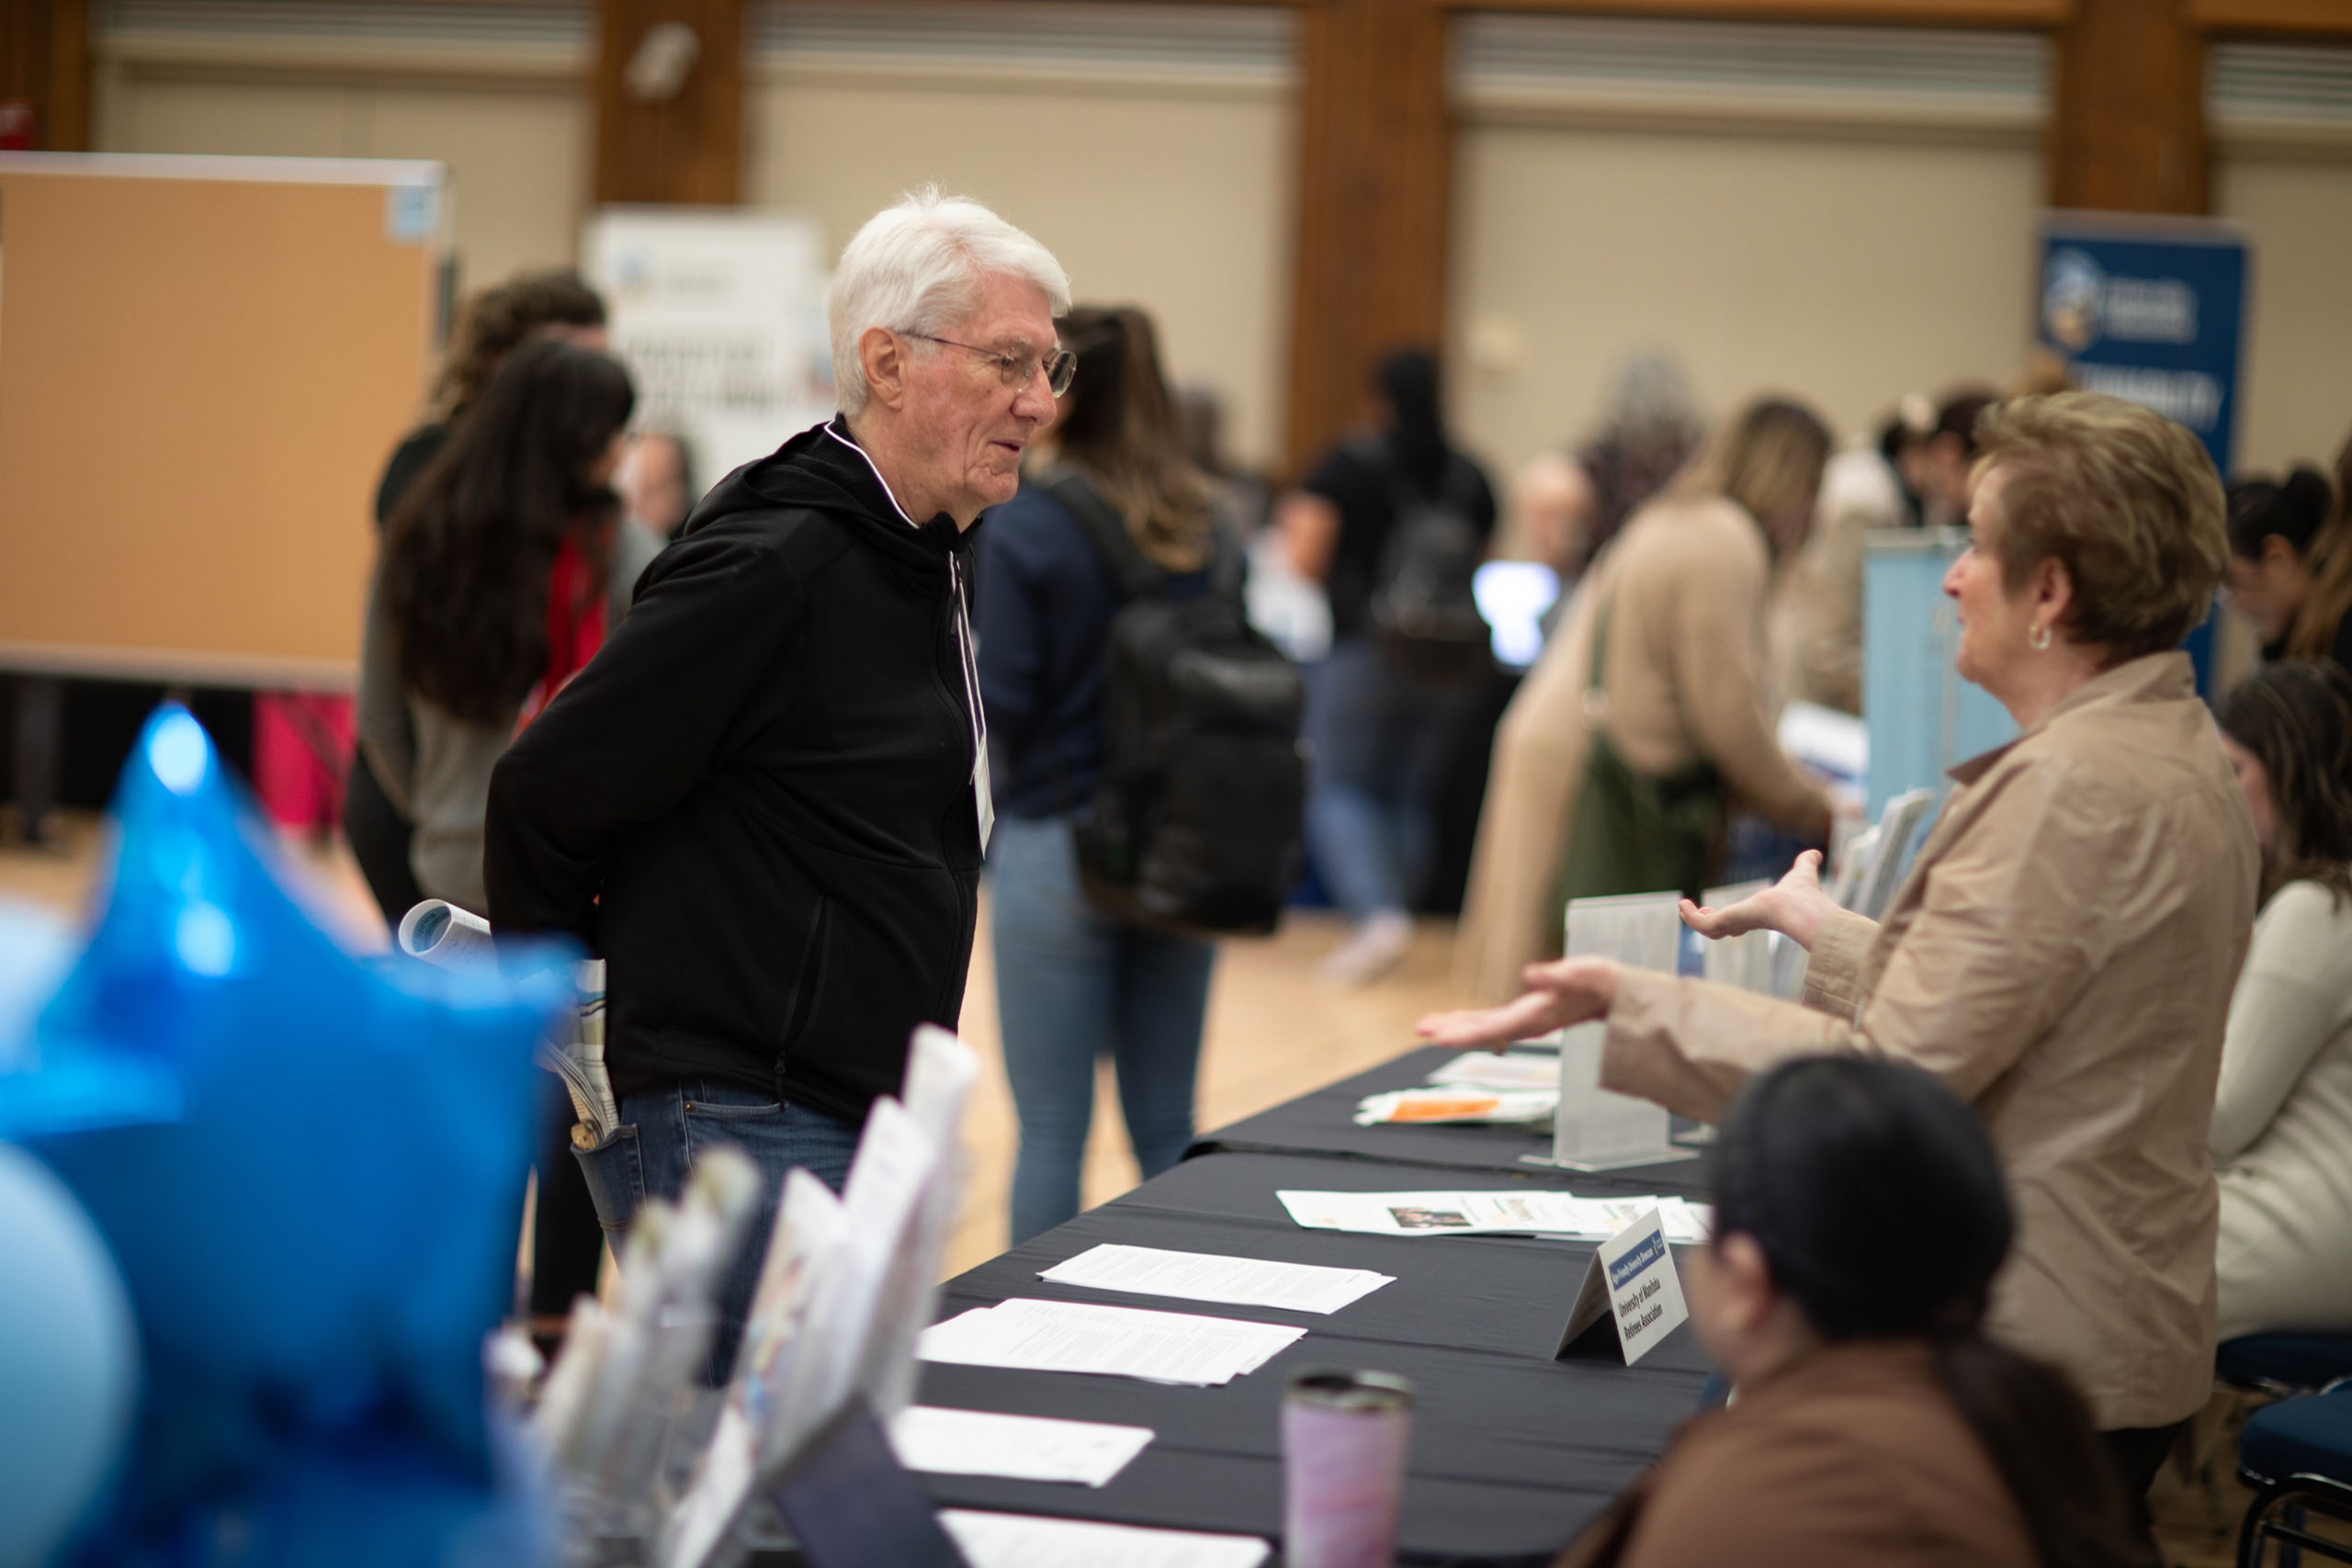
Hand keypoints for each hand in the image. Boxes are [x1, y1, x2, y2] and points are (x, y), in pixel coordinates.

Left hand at [1418, 957, 1620, 1050]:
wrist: (1617, 996)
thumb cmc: (1603, 983)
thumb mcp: (1585, 973)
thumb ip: (1557, 976)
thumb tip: (1531, 974)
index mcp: (1537, 1017)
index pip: (1494, 1029)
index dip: (1466, 1032)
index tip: (1441, 1036)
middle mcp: (1527, 1023)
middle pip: (1482, 1032)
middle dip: (1451, 1032)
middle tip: (1422, 1028)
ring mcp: (1525, 1022)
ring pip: (1483, 1028)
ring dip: (1455, 1027)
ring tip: (1427, 1025)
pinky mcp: (1525, 1015)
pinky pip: (1491, 1022)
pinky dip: (1469, 1020)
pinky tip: (1453, 1020)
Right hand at [1678, 849, 1831, 950]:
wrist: (1801, 909)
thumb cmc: (1805, 896)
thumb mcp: (1802, 873)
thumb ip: (1807, 864)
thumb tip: (1816, 853)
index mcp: (1762, 914)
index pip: (1741, 921)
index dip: (1730, 919)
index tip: (1719, 912)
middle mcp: (1747, 922)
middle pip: (1722, 928)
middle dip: (1707, 921)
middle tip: (1696, 913)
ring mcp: (1735, 924)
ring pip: (1708, 928)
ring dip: (1693, 919)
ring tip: (1683, 907)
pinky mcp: (1725, 923)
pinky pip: (1701, 924)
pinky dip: (1690, 917)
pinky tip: (1683, 905)